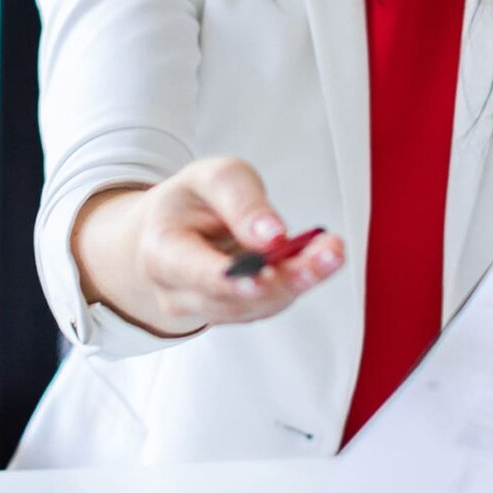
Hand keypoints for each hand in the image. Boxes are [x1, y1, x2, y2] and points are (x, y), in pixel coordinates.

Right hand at [71, 158, 348, 337]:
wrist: (174, 230)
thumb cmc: (193, 201)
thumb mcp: (212, 179)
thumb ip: (241, 201)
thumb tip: (272, 235)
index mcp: (161, 251)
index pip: (193, 270)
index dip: (226, 278)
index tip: (260, 275)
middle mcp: (178, 291)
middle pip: (232, 297)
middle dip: (281, 280)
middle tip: (324, 258)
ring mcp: (206, 309)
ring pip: (255, 306)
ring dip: (298, 281)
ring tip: (331, 253)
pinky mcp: (234, 313)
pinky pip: (267, 305)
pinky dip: (296, 282)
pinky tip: (322, 261)